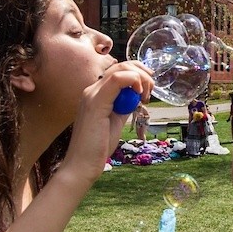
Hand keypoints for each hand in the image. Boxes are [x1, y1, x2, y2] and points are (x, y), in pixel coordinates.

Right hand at [63, 61, 153, 180]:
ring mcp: (92, 95)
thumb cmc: (97, 147)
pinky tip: (139, 95)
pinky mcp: (95, 102)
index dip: (138, 73)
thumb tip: (135, 97)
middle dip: (142, 73)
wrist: (81, 165)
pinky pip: (116, 80)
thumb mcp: (116, 121)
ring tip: (146, 96)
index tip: (148, 89)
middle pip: (121, 66)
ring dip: (141, 78)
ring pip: (121, 69)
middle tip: (150, 91)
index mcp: (95, 94)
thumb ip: (123, 106)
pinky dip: (133, 81)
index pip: (119, 71)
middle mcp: (91, 90)